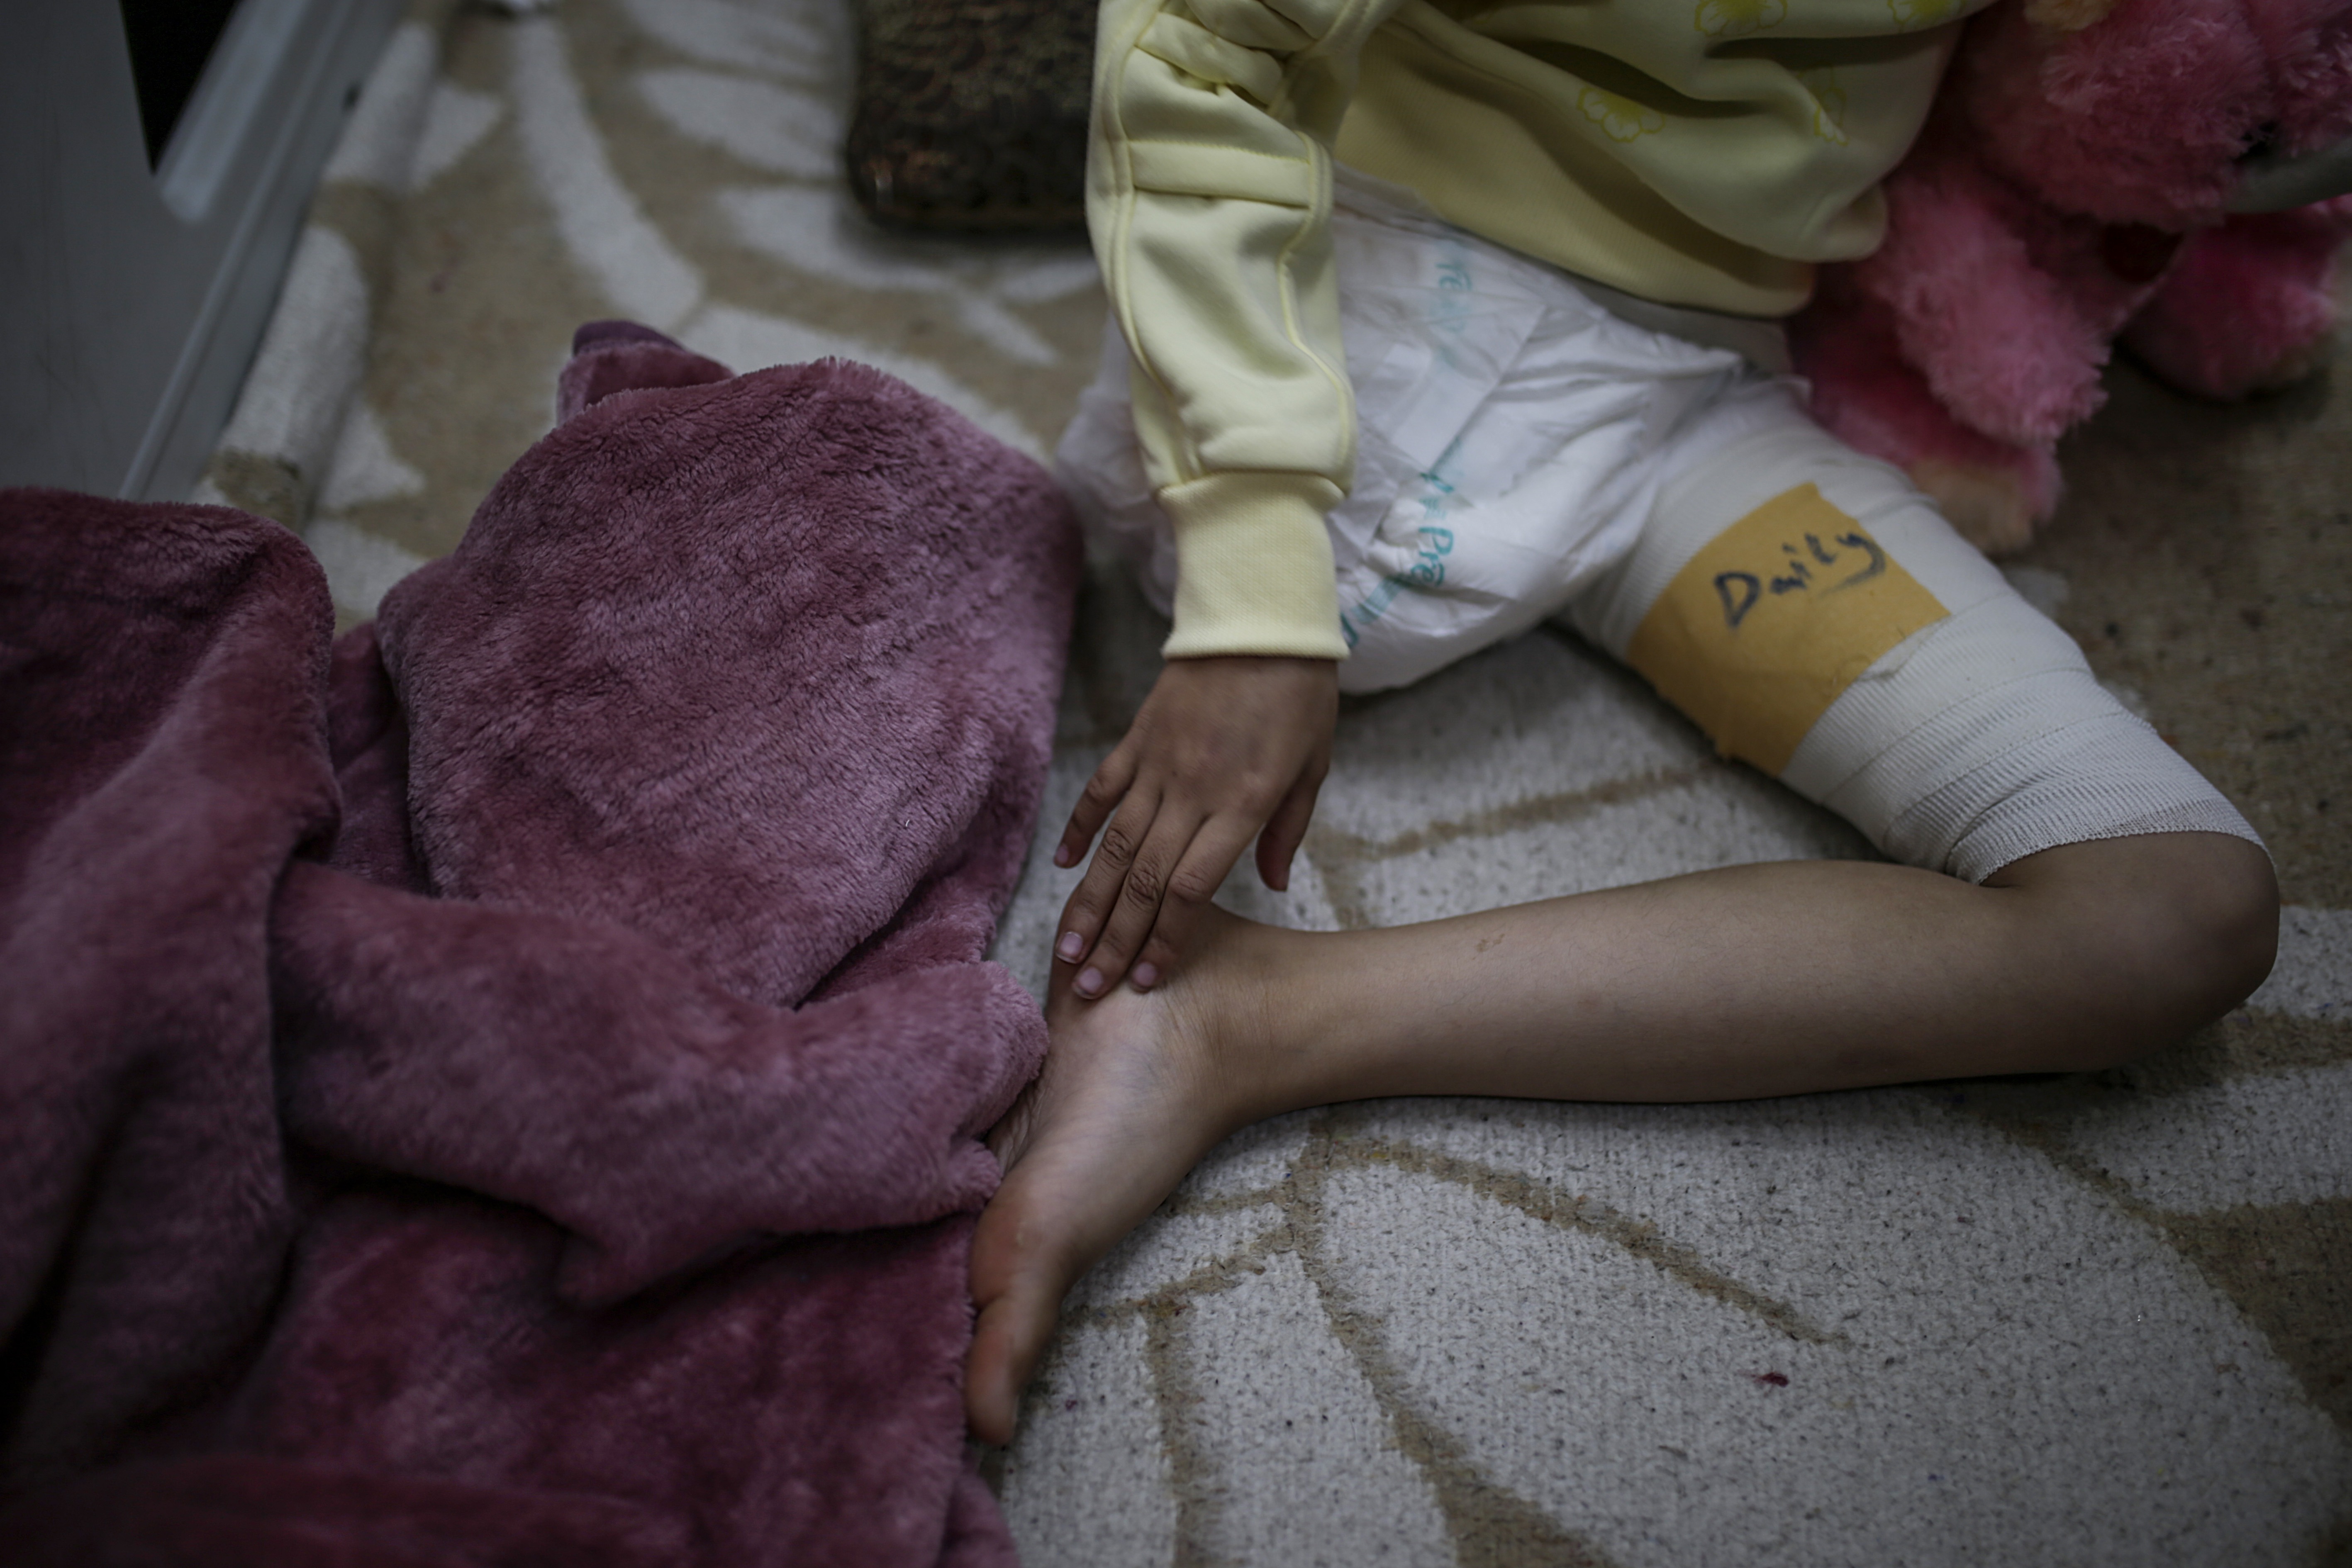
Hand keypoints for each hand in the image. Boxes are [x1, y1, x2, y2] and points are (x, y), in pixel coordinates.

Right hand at [1053, 655, 1336, 995]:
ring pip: (1114, 846)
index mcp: (1241, 803)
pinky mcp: (1137, 739)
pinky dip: (1078, 828)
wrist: (1261, 617)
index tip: (1150, 978)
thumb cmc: (1300, 694)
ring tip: (1069, 950)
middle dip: (1117, 940)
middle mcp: (1191, 791)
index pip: (1190, 889)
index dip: (1166, 938)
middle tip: (1093, 989)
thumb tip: (1272, 887)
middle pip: (1144, 881)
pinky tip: (1063, 867)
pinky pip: (1101, 792)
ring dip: (1089, 902)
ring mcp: (1157, 764)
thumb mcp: (1314, 765)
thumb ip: (1288, 830)